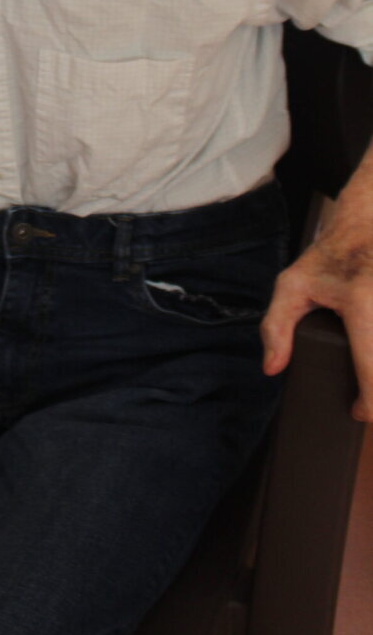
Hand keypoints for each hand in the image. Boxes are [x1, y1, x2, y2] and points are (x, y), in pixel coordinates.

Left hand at [262, 171, 372, 419]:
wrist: (367, 223)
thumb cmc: (329, 256)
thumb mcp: (292, 284)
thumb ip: (277, 326)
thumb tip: (272, 368)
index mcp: (362, 305)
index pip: (372, 371)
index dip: (369, 404)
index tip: (358, 411)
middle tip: (368, 400)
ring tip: (370, 379)